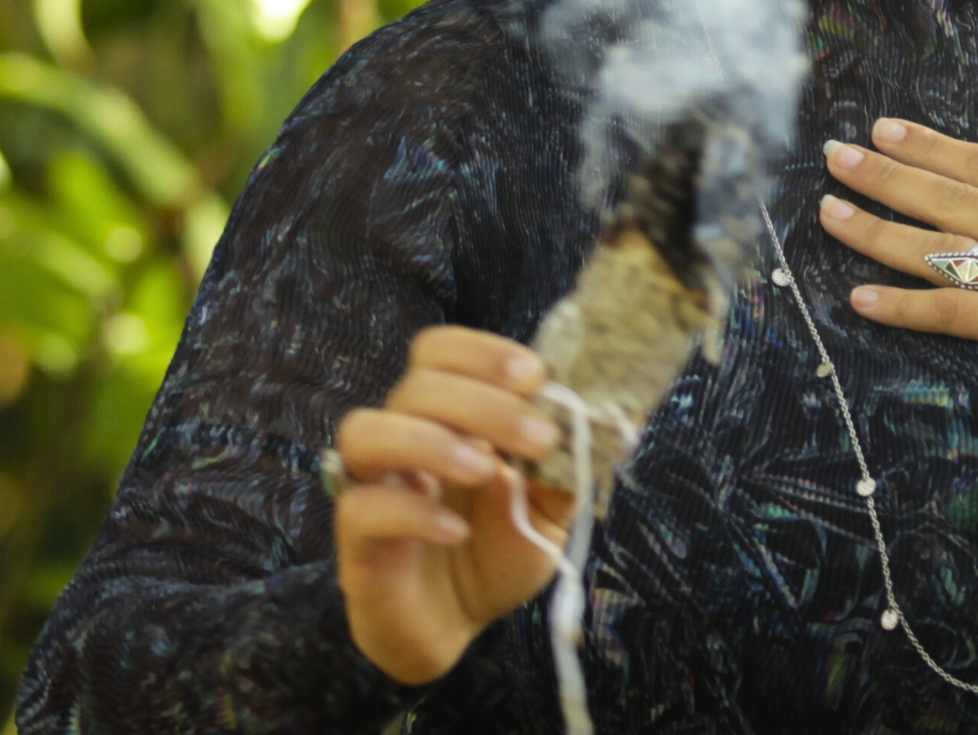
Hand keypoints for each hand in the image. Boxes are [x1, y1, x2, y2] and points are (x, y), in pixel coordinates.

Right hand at [332, 326, 578, 685]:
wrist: (453, 626)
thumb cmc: (493, 553)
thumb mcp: (548, 509)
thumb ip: (569, 466)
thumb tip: (621, 422)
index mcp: (444, 416)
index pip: (439, 352)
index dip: (482, 352)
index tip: (536, 376)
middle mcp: (401, 438)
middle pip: (416, 386)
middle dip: (481, 401)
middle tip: (536, 436)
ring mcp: (372, 486)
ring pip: (367, 431)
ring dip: (430, 440)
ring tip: (485, 470)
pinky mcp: (356, 541)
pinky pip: (362, 509)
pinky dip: (413, 512)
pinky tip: (457, 530)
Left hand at [821, 118, 977, 403]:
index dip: (932, 144)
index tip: (888, 127)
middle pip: (946, 195)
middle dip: (886, 172)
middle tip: (834, 155)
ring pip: (936, 248)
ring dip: (876, 229)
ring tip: (828, 211)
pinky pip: (952, 314)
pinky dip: (903, 306)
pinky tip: (860, 299)